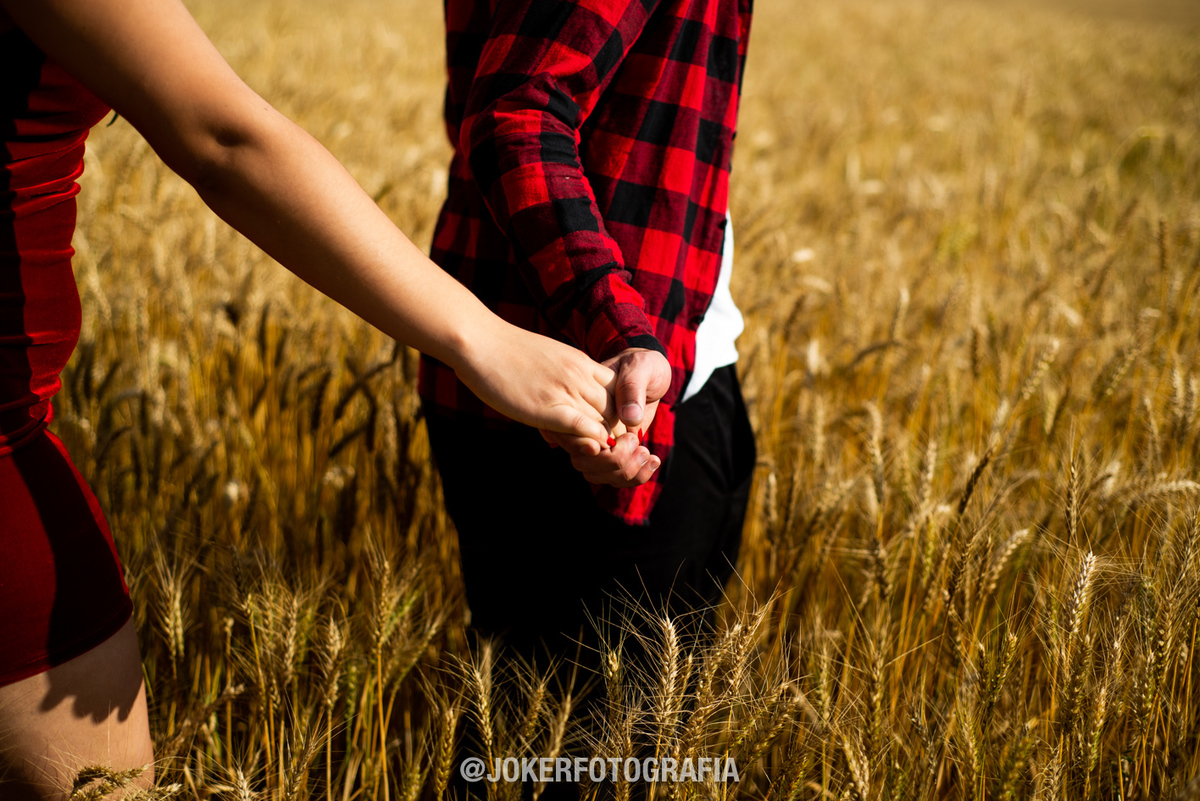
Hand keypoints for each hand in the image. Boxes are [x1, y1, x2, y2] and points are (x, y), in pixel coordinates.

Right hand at [452, 320, 616, 445]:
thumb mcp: (546, 357)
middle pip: (616, 408)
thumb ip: (561, 373)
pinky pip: (584, 427)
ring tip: (598, 453)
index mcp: (581, 362)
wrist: (480, 341)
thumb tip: (562, 390)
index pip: (617, 389)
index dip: (618, 410)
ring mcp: (565, 391)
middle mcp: (580, 375)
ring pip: (604, 421)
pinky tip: (587, 449)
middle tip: (610, 447)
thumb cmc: (504, 350)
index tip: (610, 426)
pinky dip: (591, 441)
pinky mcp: (549, 408)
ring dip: (604, 440)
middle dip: (617, 430)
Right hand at [540, 348, 670, 486]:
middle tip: (637, 444)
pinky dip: (636, 475)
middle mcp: (585, 427)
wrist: (652, 374)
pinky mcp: (616, 453)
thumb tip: (629, 418)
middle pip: (582, 462)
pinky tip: (653, 459)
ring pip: (597, 474)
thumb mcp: (640, 367)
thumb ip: (632, 388)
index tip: (613, 441)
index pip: (569, 432)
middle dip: (612, 462)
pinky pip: (616, 476)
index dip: (585, 445)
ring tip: (647, 454)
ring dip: (625, 472)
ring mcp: (599, 442)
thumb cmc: (642, 365)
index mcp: (580, 404)